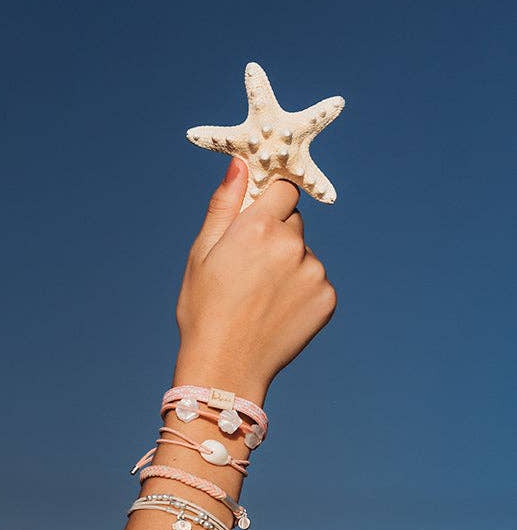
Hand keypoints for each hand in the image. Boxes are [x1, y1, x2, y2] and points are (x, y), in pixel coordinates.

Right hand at [174, 157, 336, 402]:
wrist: (226, 366)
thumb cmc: (204, 309)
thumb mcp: (201, 253)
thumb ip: (224, 204)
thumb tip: (240, 163)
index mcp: (257, 227)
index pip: (282, 190)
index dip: (267, 204)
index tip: (253, 225)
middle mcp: (291, 244)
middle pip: (293, 222)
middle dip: (275, 236)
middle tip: (249, 272)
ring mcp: (313, 272)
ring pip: (304, 254)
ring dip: (288, 266)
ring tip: (260, 298)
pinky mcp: (327, 298)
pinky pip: (316, 281)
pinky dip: (301, 292)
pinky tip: (276, 312)